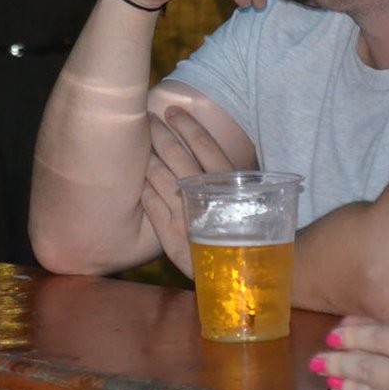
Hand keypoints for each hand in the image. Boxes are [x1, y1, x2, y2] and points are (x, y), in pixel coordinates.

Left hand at [140, 106, 242, 278]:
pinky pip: (151, 206)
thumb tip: (208, 150)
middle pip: (177, 157)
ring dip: (147, 158)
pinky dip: (144, 189)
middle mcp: (207, 197)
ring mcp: (186, 217)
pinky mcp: (171, 238)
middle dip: (160, 134)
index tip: (172, 109)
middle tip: (147, 118)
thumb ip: (229, 179)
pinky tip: (137, 179)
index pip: (205, 146)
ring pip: (159, 178)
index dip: (187, 125)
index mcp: (230, 185)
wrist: (249, 280)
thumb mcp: (248, 202)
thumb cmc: (250, 236)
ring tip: (138, 144)